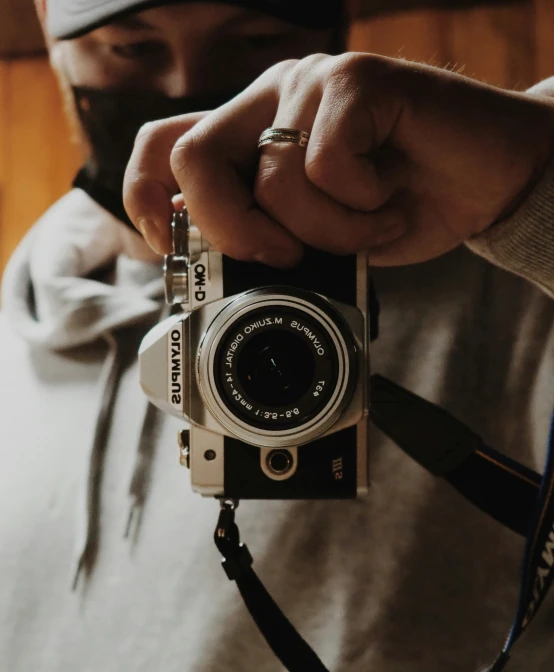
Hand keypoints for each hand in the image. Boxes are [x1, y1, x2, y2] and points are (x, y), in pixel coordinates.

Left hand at [124, 53, 553, 267]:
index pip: (162, 147)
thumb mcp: (321, 241)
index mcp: (251, 136)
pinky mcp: (357, 81)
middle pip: (192, 157)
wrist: (486, 181)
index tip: (167, 249)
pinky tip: (388, 202)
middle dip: (230, 229)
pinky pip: (326, 163)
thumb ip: (271, 240)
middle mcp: (270, 101)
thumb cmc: (402, 208)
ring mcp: (311, 85)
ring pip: (273, 176)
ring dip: (326, 232)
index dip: (142, 199)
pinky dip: (358, 209)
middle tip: (284, 258)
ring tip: (370, 230)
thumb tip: (217, 271)